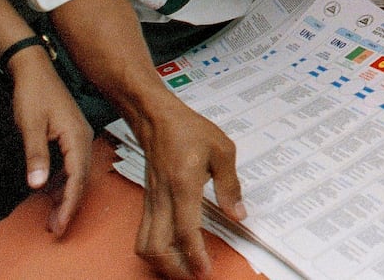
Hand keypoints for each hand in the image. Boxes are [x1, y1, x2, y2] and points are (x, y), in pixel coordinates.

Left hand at [6, 48, 93, 235]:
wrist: (34, 68)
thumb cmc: (33, 94)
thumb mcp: (30, 126)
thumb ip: (36, 156)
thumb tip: (37, 185)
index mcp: (76, 137)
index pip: (76, 178)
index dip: (68, 204)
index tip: (60, 225)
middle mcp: (82, 138)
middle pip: (80, 179)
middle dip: (69, 206)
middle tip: (56, 229)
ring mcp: (78, 136)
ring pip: (76, 173)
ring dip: (66, 196)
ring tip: (53, 218)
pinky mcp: (70, 135)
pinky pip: (71, 165)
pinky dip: (62, 182)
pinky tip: (51, 192)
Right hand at [133, 97, 243, 279]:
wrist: (157, 118)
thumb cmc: (189, 130)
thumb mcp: (222, 150)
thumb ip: (230, 185)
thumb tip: (238, 214)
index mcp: (183, 184)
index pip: (185, 229)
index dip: (195, 255)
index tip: (206, 271)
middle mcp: (162, 198)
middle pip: (157, 247)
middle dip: (174, 269)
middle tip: (196, 275)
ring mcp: (152, 201)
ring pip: (145, 244)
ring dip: (162, 262)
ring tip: (185, 268)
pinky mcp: (148, 201)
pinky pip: (144, 233)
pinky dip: (156, 250)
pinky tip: (173, 252)